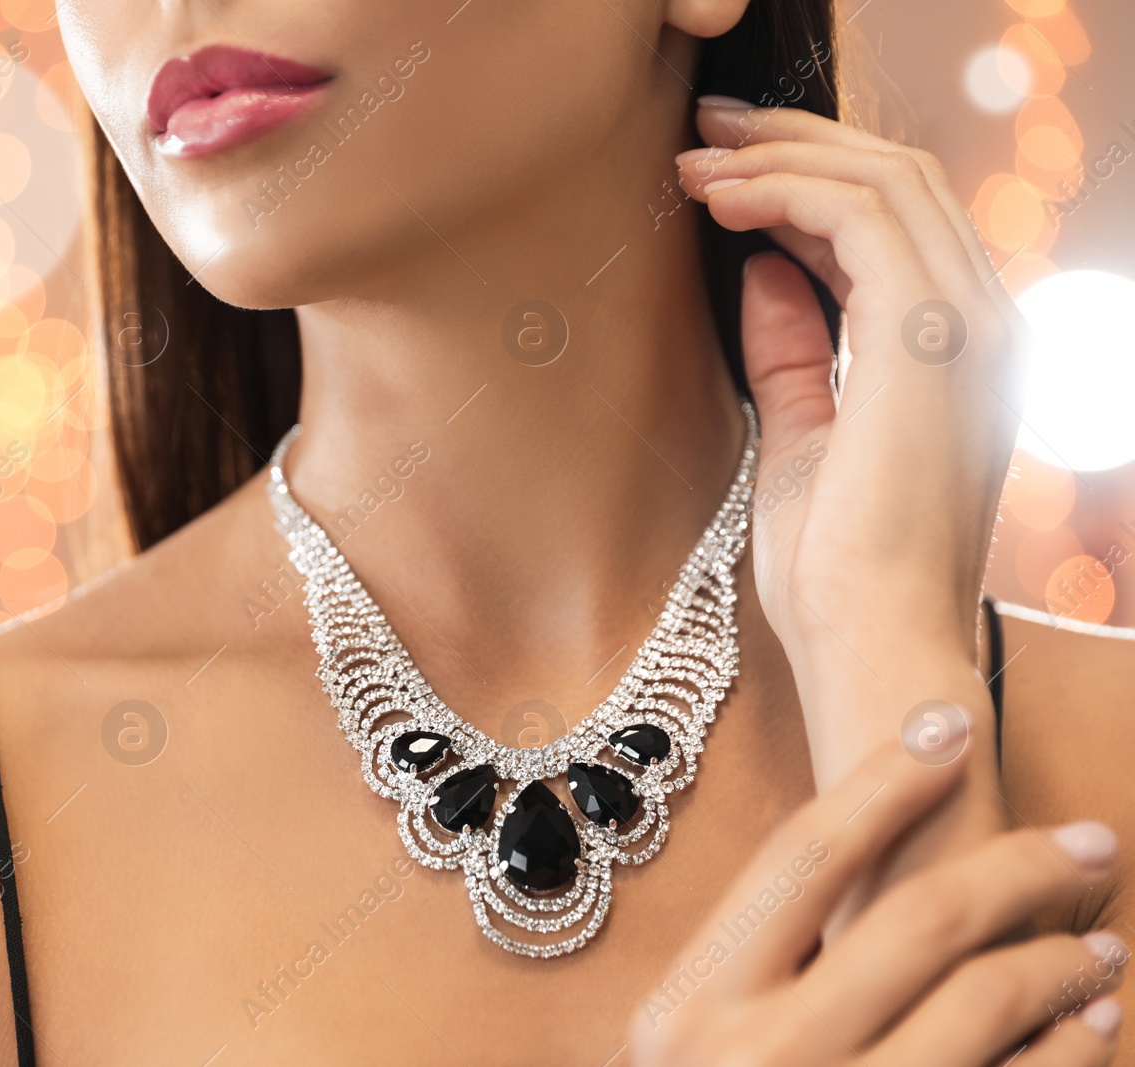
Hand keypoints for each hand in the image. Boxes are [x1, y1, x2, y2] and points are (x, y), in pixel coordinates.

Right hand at [631, 739, 1125, 1066]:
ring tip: (1097, 939)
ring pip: (985, 1002)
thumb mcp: (686, 1050)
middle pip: (915, 920)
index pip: (802, 858)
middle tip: (1087, 840)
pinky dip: (1072, 1050)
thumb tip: (874, 853)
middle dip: (1020, 865)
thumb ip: (756, 968)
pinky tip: (1095, 1021)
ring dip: (1061, 958)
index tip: (950, 721)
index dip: (883, 778)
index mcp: (689, 1009)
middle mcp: (756, 1059)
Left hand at [677, 100, 1024, 773]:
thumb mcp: (803, 435)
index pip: (896, 224)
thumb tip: (767, 270)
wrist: (868, 643)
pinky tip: (724, 200)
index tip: (725, 170)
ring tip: (697, 159)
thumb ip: (795, 350)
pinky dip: (787, 193)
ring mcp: (969, 327)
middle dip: (794, 144)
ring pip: (887, 182)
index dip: (809, 181)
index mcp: (958, 351)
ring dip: (782, 158)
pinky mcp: (929, 339)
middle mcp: (982, 325)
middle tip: (705, 130)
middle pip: (899, 181)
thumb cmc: (837, 568)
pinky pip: (861, 220)